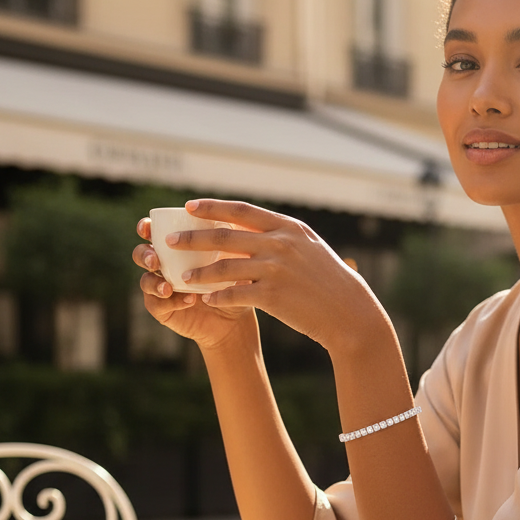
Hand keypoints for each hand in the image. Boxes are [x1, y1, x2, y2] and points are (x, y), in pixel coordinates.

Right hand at [133, 213, 251, 351]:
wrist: (235, 316)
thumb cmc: (234, 282)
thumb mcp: (234, 261)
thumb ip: (228, 243)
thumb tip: (234, 222)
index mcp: (175, 248)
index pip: (153, 233)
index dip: (145, 228)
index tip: (147, 228)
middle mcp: (163, 265)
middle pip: (141, 254)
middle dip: (144, 255)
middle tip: (155, 260)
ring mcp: (160, 288)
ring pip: (145, 281)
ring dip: (154, 283)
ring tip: (168, 288)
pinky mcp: (163, 310)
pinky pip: (157, 304)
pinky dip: (172, 301)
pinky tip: (189, 300)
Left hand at [144, 199, 380, 356]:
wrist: (349, 312)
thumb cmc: (330, 282)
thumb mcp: (310, 250)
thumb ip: (282, 238)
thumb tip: (253, 232)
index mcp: (288, 228)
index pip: (242, 210)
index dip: (213, 207)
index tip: (190, 207)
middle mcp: (280, 244)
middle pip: (225, 236)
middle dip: (193, 237)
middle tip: (170, 241)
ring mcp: (276, 269)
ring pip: (225, 267)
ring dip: (199, 272)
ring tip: (182, 276)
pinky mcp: (273, 296)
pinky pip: (235, 294)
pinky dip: (218, 297)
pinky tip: (206, 300)